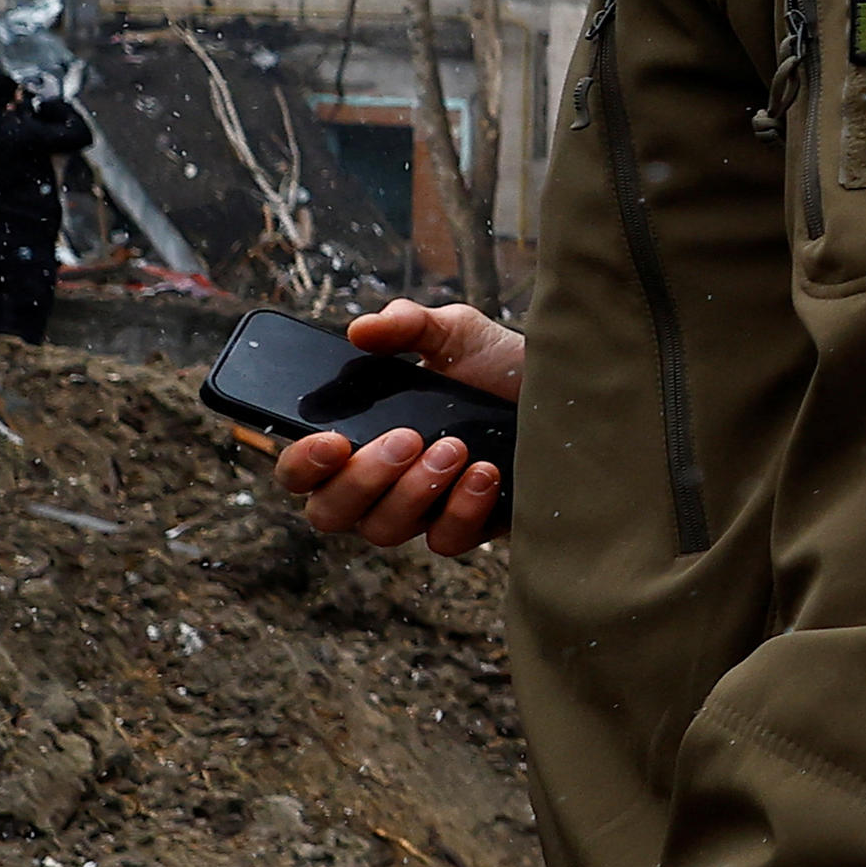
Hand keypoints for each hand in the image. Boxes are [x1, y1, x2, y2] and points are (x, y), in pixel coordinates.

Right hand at [269, 299, 521, 554]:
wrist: (564, 391)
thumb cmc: (493, 364)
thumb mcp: (452, 331)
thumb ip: (405, 324)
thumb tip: (360, 330)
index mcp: (356, 439)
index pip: (300, 472)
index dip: (302, 464)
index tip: (333, 439)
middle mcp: (377, 484)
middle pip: (330, 513)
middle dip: (363, 478)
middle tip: (408, 436)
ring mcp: (419, 511)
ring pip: (383, 530)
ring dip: (415, 490)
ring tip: (455, 446)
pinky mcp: (465, 529)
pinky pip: (445, 542)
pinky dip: (462, 510)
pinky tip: (486, 473)